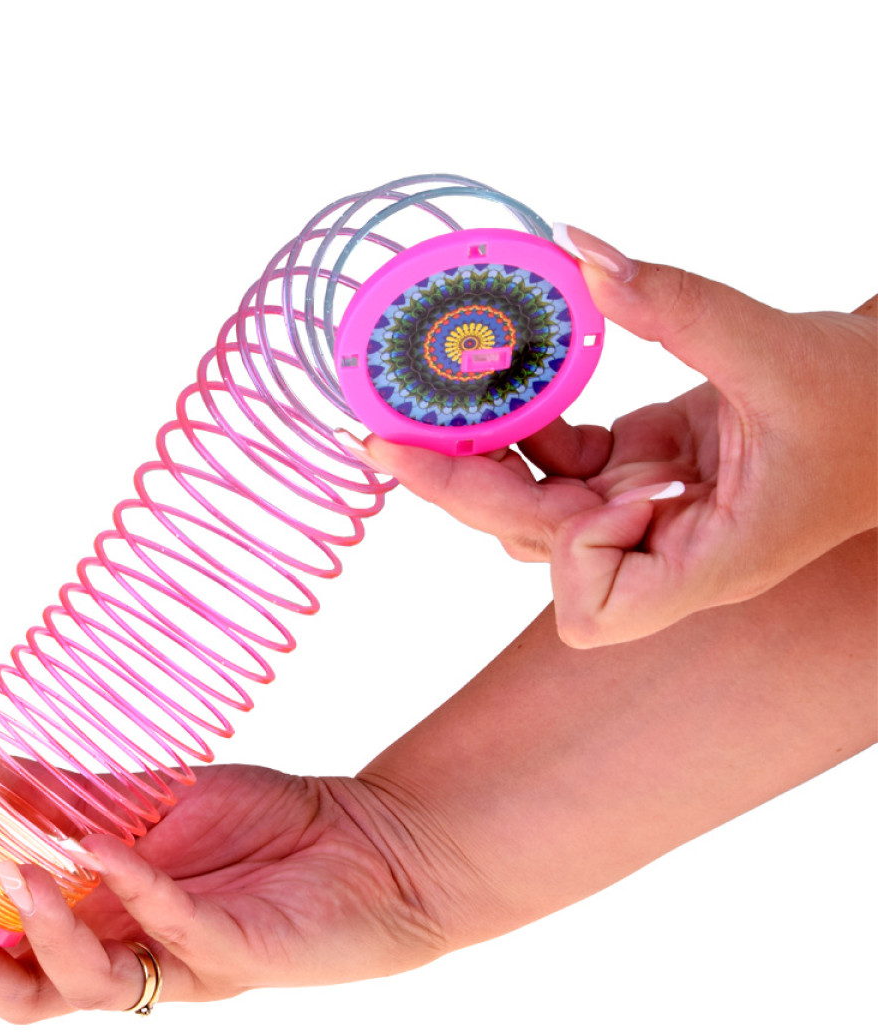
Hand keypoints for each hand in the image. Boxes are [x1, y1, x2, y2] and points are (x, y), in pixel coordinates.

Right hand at [0, 762, 449, 1021]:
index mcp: (110, 918)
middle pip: (29, 995)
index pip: (11, 949)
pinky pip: (171, 933)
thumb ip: (77, 795)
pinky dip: (133, 889)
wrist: (372, 839)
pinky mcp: (234, 954)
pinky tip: (104, 850)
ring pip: (88, 987)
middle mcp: (136, 952)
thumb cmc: (270, 824)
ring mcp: (183, 961)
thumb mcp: (159, 798)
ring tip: (18, 878)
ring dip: (43, 936)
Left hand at [354, 228, 877, 646]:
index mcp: (707, 560)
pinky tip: (502, 384)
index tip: (612, 485)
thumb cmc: (868, 405)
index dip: (574, 552)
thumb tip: (581, 249)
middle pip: (531, 542)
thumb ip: (676, 304)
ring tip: (418, 405)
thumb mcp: (781, 349)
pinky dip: (526, 428)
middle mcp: (661, 550)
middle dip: (459, 491)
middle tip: (380, 437)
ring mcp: (643, 514)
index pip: (595, 608)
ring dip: (480, 458)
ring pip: (532, 506)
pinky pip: (559, 465)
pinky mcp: (636, 474)